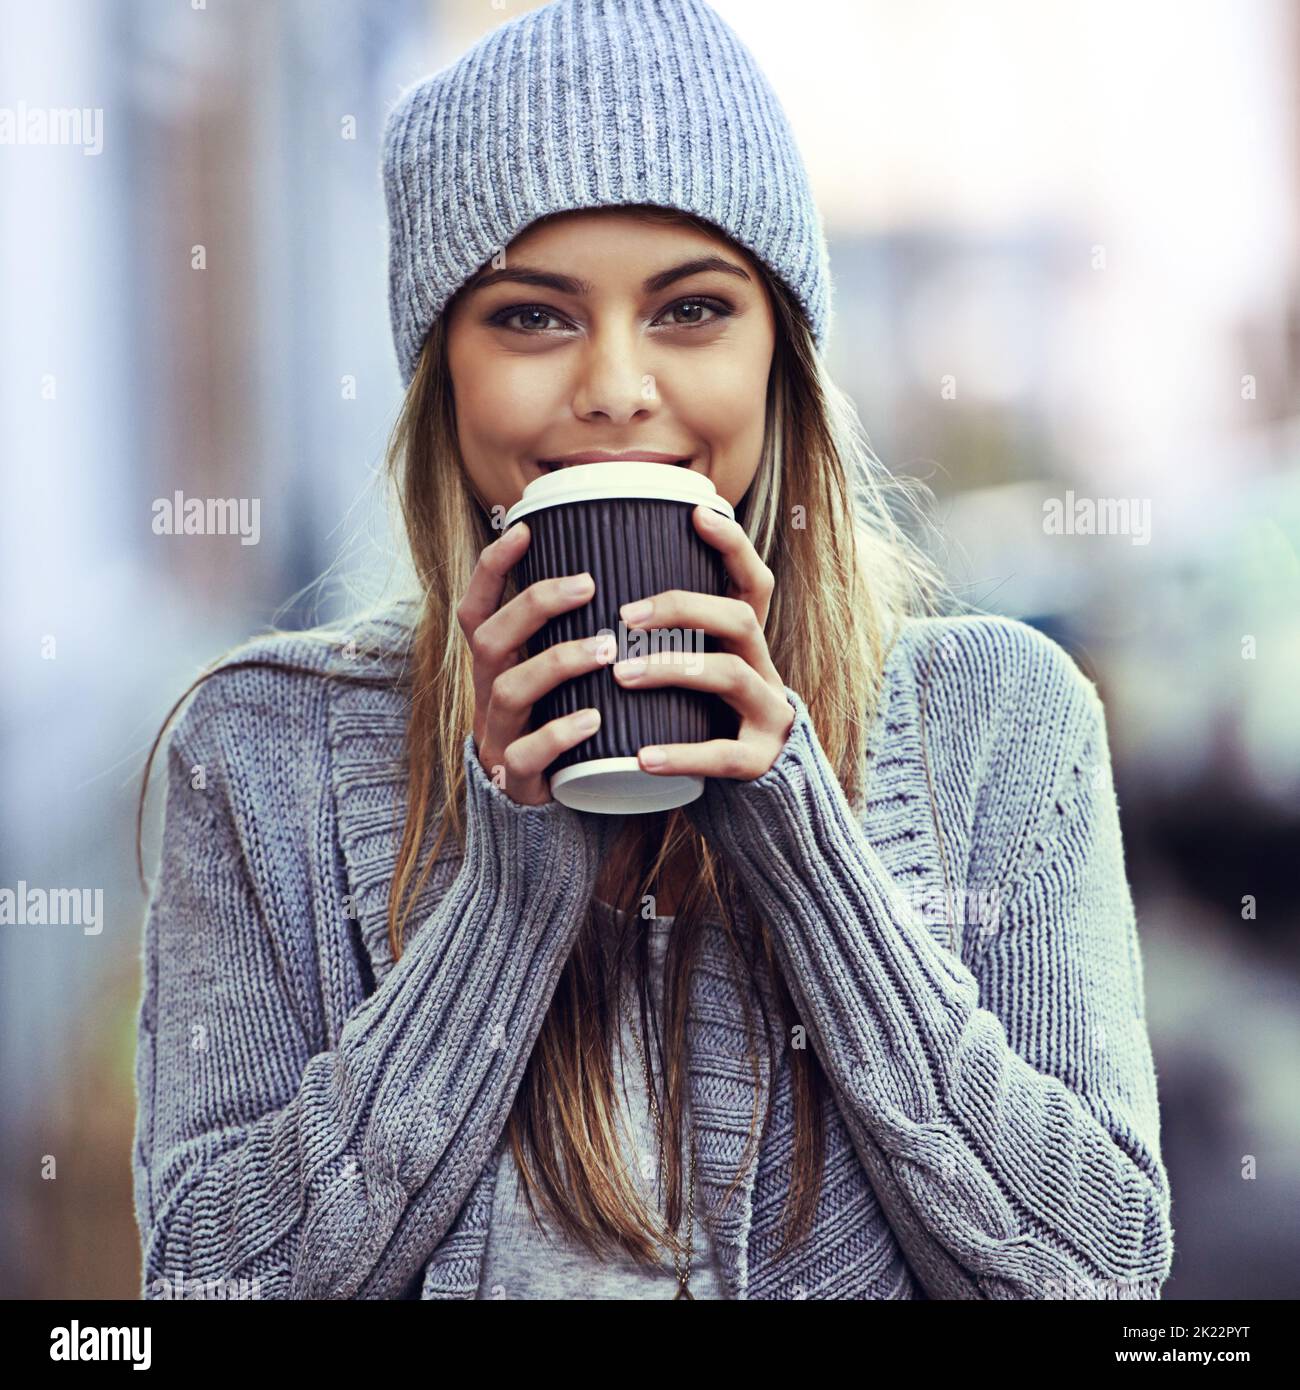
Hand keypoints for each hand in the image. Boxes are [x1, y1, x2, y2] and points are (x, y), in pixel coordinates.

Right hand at [457, 521, 617, 805]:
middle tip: (587, 585)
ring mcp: (499, 736)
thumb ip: (578, 637)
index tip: (524, 528)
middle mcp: (489, 693)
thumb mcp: (560, 681)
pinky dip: (557, 733)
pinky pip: (525, 754)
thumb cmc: (565, 730)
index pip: (478, 607)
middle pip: (489, 639)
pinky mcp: (517, 780)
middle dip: (535, 605)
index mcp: (498, 665)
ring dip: (556, 662)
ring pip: (509, 690)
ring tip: (604, 650)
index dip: (493, 568)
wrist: (546, 818)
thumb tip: (624, 576)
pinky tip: (591, 720)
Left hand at [611, 504, 795, 780]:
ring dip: (674, 668)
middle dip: (684, 608)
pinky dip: (682, 755)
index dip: (732, 545)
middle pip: (739, 619)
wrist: (753, 790)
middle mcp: (765, 669)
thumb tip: (595, 585)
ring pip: (731, 676)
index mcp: (747, 644)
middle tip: (625, 616)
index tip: (696, 513)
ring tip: (622, 675)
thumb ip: (667, 638)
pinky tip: (642, 757)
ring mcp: (767, 714)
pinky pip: (725, 755)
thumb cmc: (703, 718)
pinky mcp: (758, 760)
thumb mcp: (694, 670)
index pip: (754, 582)